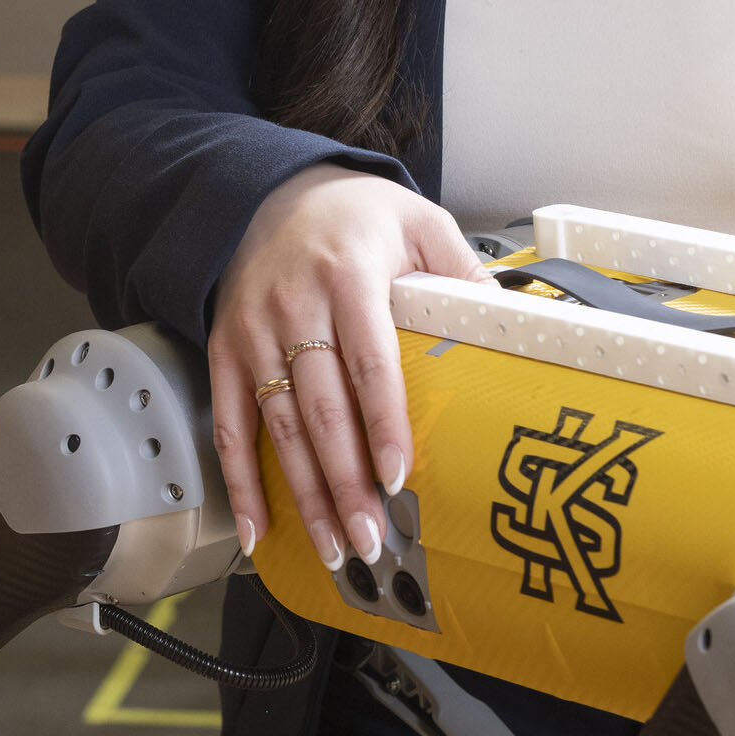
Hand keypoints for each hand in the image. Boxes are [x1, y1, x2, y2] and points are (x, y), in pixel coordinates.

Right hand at [208, 164, 487, 570]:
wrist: (271, 189)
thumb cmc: (356, 213)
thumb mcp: (419, 220)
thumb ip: (461, 269)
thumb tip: (509, 321)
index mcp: (350, 276)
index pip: (369, 360)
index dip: (383, 423)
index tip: (398, 477)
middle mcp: (295, 306)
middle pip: (322, 409)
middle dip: (346, 481)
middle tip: (370, 537)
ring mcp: (254, 332)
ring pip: (279, 428)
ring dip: (305, 495)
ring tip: (334, 546)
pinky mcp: (225, 349)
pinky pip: (230, 424)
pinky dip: (239, 483)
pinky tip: (257, 530)